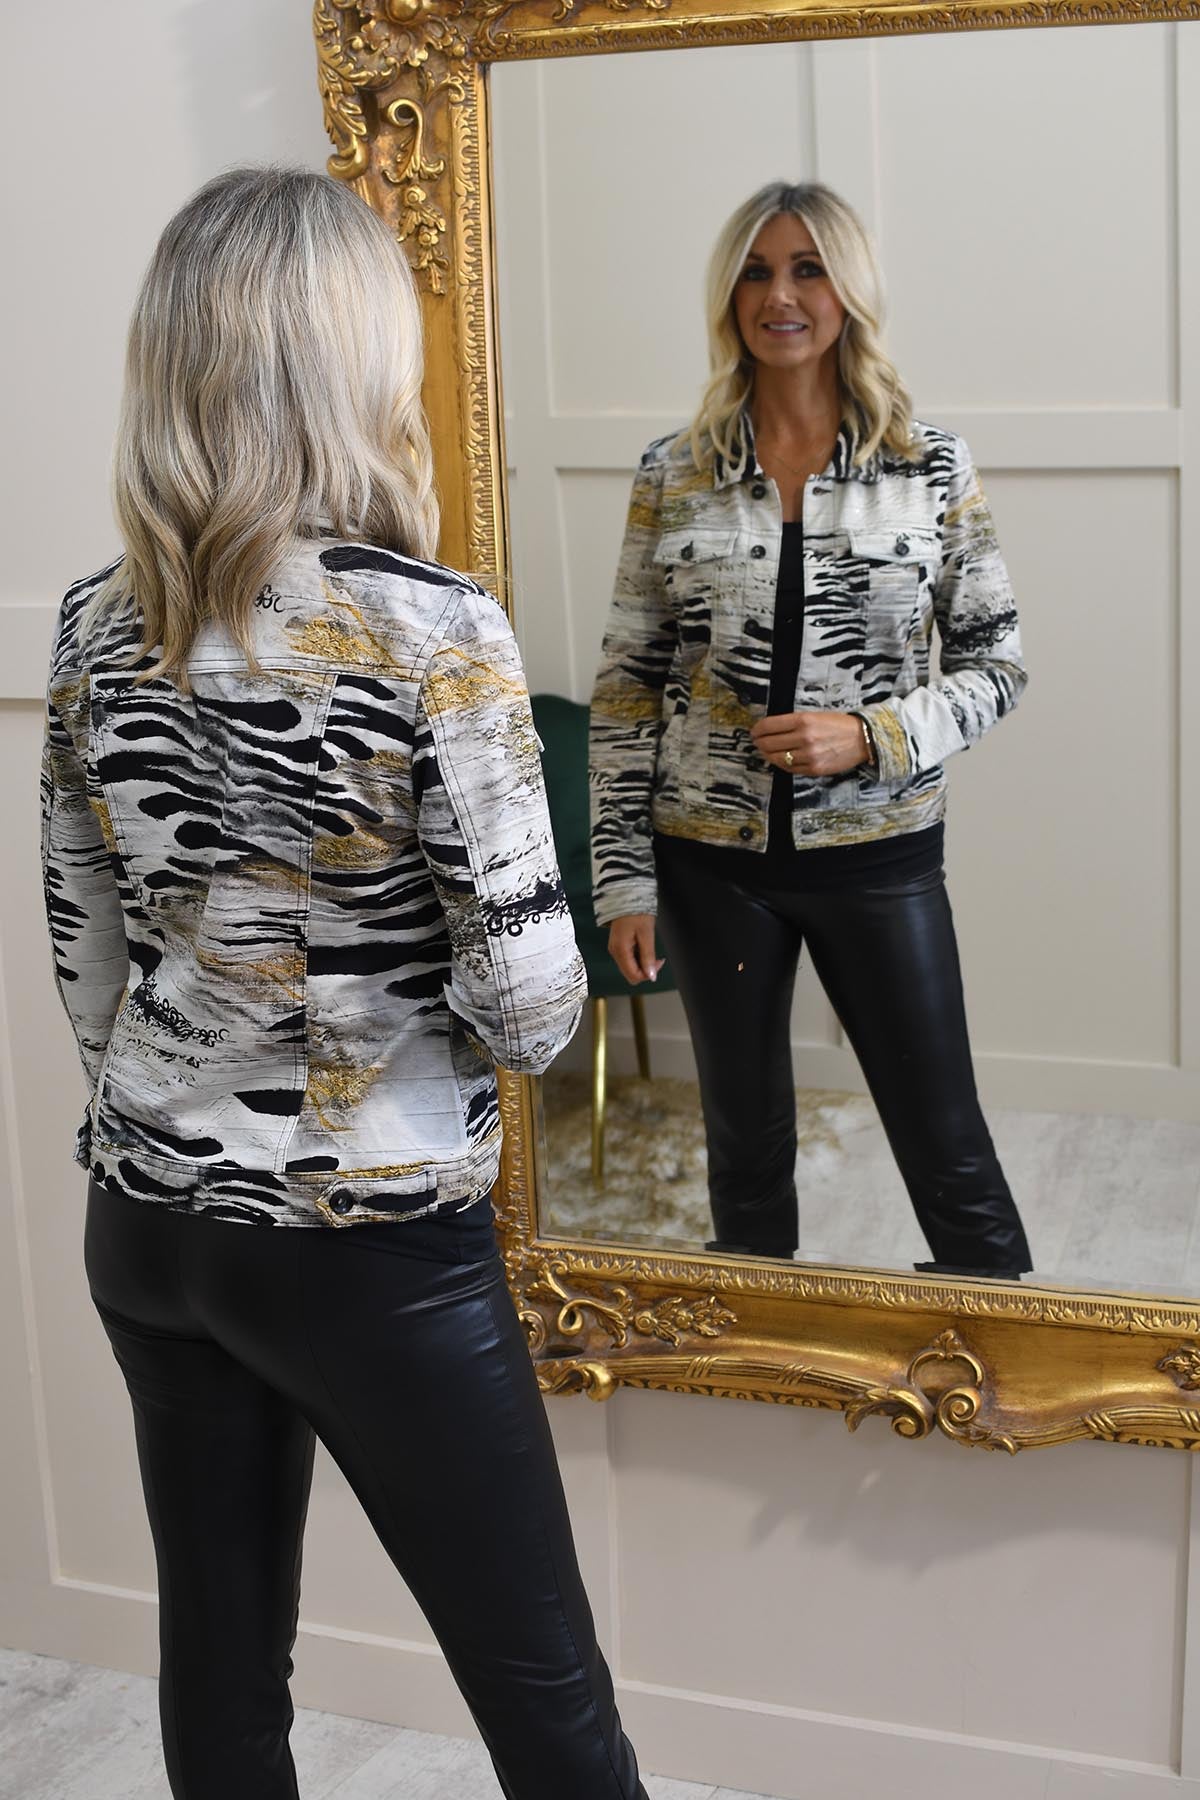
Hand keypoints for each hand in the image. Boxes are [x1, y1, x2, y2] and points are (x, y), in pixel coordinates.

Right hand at [607, 914, 664, 985]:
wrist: (626, 897)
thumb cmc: (636, 912)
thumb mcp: (646, 934)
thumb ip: (648, 956)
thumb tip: (651, 976)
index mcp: (620, 950)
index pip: (633, 976)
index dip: (648, 974)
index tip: (658, 961)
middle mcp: (615, 952)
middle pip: (631, 974)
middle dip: (645, 970)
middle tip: (656, 957)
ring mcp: (615, 949)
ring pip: (630, 967)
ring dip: (642, 963)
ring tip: (650, 948)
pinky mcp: (618, 945)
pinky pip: (628, 959)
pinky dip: (638, 957)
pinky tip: (643, 946)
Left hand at [750, 710, 871, 776]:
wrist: (862, 739)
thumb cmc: (838, 725)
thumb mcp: (815, 715)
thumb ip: (793, 723)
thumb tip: (770, 730)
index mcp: (804, 720)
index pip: (770, 726)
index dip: (757, 729)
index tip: (754, 731)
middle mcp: (805, 738)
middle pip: (770, 743)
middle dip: (759, 742)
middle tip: (757, 742)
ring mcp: (809, 756)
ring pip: (777, 758)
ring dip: (768, 755)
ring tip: (765, 751)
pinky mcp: (814, 769)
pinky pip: (790, 769)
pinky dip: (782, 764)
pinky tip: (780, 759)